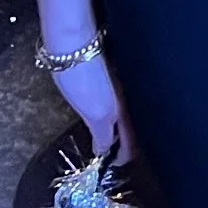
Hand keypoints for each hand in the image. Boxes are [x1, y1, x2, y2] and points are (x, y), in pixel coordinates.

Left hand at [49, 46, 132, 160]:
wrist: (74, 42)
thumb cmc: (81, 75)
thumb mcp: (93, 112)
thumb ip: (102, 134)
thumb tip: (104, 150)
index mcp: (127, 111)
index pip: (133, 142)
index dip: (124, 156)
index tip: (113, 165)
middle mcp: (130, 99)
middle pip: (133, 128)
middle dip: (125, 143)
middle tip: (111, 154)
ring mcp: (121, 86)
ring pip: (126, 115)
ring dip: (118, 128)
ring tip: (106, 136)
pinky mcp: (111, 75)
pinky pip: (117, 102)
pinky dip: (112, 114)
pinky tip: (102, 112)